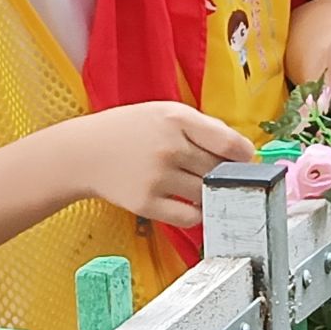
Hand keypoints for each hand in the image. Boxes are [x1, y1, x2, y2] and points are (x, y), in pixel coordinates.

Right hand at [76, 102, 256, 228]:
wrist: (85, 152)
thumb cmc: (131, 130)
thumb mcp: (165, 113)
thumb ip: (203, 129)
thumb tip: (243, 154)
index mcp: (177, 119)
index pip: (229, 143)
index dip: (244, 156)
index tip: (245, 161)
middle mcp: (169, 147)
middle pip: (220, 171)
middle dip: (225, 175)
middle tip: (218, 174)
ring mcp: (157, 177)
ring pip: (206, 194)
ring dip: (210, 194)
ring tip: (198, 185)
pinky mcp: (146, 203)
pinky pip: (189, 216)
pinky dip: (194, 213)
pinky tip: (185, 201)